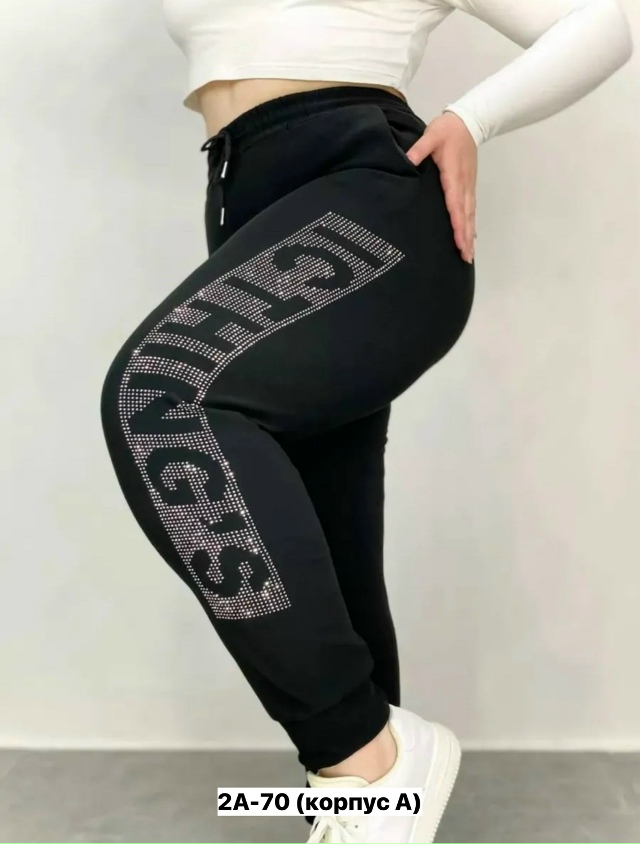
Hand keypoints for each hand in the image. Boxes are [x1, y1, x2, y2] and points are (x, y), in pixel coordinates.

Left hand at [406, 112, 477, 263]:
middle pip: (465, 215)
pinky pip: (470, 208)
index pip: (455, 204)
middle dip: (466, 237)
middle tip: (466, 258)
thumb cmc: (447, 129)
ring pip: (470, 214)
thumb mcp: (431, 135)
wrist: (469, 120)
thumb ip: (419, 149)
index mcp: (453, 175)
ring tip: (469, 254)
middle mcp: (463, 184)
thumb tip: (408, 161)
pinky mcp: (469, 185)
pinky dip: (471, 224)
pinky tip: (471, 236)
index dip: (458, 224)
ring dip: (470, 235)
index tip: (460, 241)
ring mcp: (468, 185)